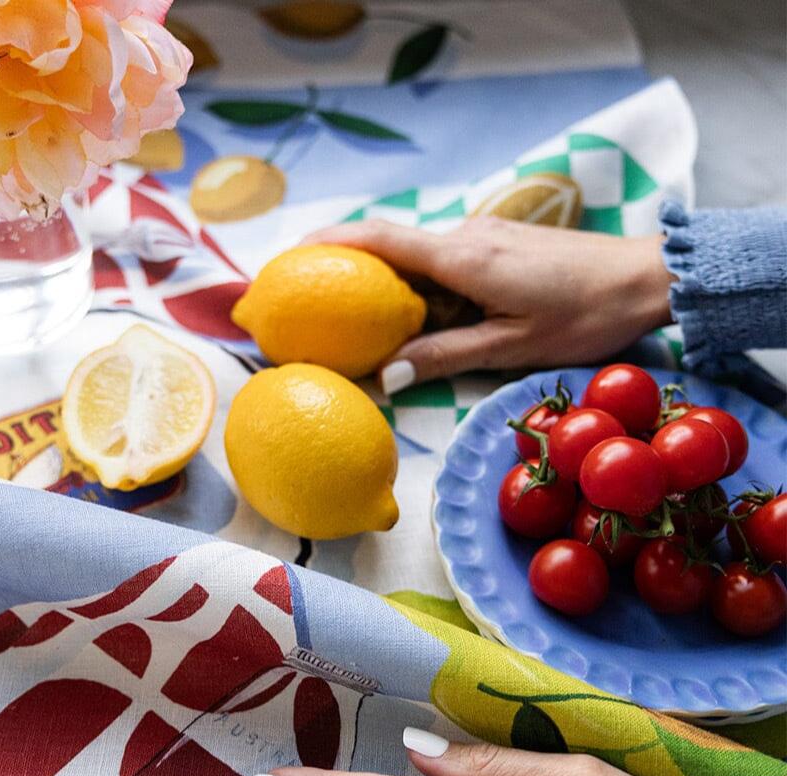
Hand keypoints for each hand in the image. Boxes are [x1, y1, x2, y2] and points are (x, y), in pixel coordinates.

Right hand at [300, 218, 674, 393]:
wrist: (647, 279)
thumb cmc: (584, 315)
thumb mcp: (511, 346)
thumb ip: (445, 356)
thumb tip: (385, 376)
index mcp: (462, 257)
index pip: (380, 239)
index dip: (329, 242)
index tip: (289, 255)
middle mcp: (465, 237)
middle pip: (389, 247)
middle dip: (344, 267)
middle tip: (308, 298)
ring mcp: (482, 238)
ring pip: (416, 258)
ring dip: (383, 283)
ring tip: (352, 318)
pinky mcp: (497, 247)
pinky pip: (441, 264)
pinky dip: (415, 286)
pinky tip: (410, 316)